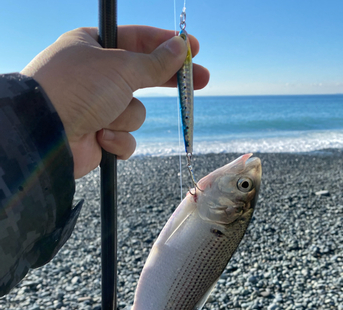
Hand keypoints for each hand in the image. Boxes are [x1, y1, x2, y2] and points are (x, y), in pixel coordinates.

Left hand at [21, 26, 209, 178]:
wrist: (45, 133)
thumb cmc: (78, 88)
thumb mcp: (121, 67)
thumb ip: (154, 62)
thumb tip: (180, 48)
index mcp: (93, 46)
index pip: (137, 40)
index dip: (166, 45)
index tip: (193, 49)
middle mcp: (95, 75)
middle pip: (143, 76)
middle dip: (167, 82)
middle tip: (200, 81)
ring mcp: (96, 107)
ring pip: (135, 112)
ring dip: (124, 116)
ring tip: (103, 117)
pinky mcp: (98, 136)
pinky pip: (125, 138)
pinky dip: (116, 140)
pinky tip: (99, 137)